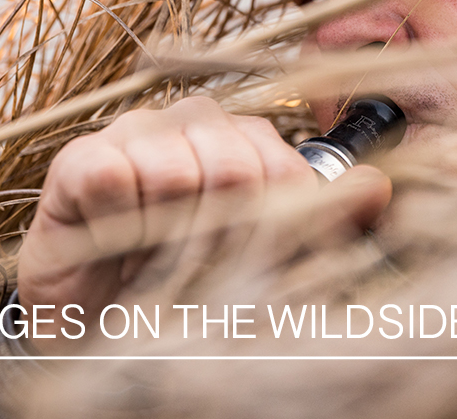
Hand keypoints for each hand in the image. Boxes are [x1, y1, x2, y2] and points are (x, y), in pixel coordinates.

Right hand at [16, 96, 390, 352]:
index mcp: (245, 138)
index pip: (284, 166)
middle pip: (235, 166)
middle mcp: (193, 122)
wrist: (110, 335)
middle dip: (222, 237)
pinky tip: (116, 242)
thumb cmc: (195, 287)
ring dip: (168, 237)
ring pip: (176, 170)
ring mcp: (136, 133)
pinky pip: (113, 176)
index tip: (253, 264)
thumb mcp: (267, 262)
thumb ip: (322, 220)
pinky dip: (119, 222)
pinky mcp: (80, 159)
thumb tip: (377, 186)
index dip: (277, 226)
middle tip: (200, 270)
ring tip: (158, 261)